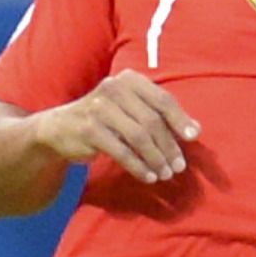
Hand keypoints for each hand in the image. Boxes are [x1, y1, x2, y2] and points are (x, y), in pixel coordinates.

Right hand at [35, 70, 199, 184]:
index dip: (180, 119)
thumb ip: (160, 115)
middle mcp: (113, 89)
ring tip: (165, 174)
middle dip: (168, 146)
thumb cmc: (104, 118)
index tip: (193, 138)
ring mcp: (99, 108)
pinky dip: (138, 166)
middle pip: (151, 120)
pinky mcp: (88, 129)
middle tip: (179, 166)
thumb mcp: (130, 109)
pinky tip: (147, 176)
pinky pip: (121, 151)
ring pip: (138, 137)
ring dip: (155, 159)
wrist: (59, 128)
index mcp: (128, 79)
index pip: (161, 99)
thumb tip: (196, 130)